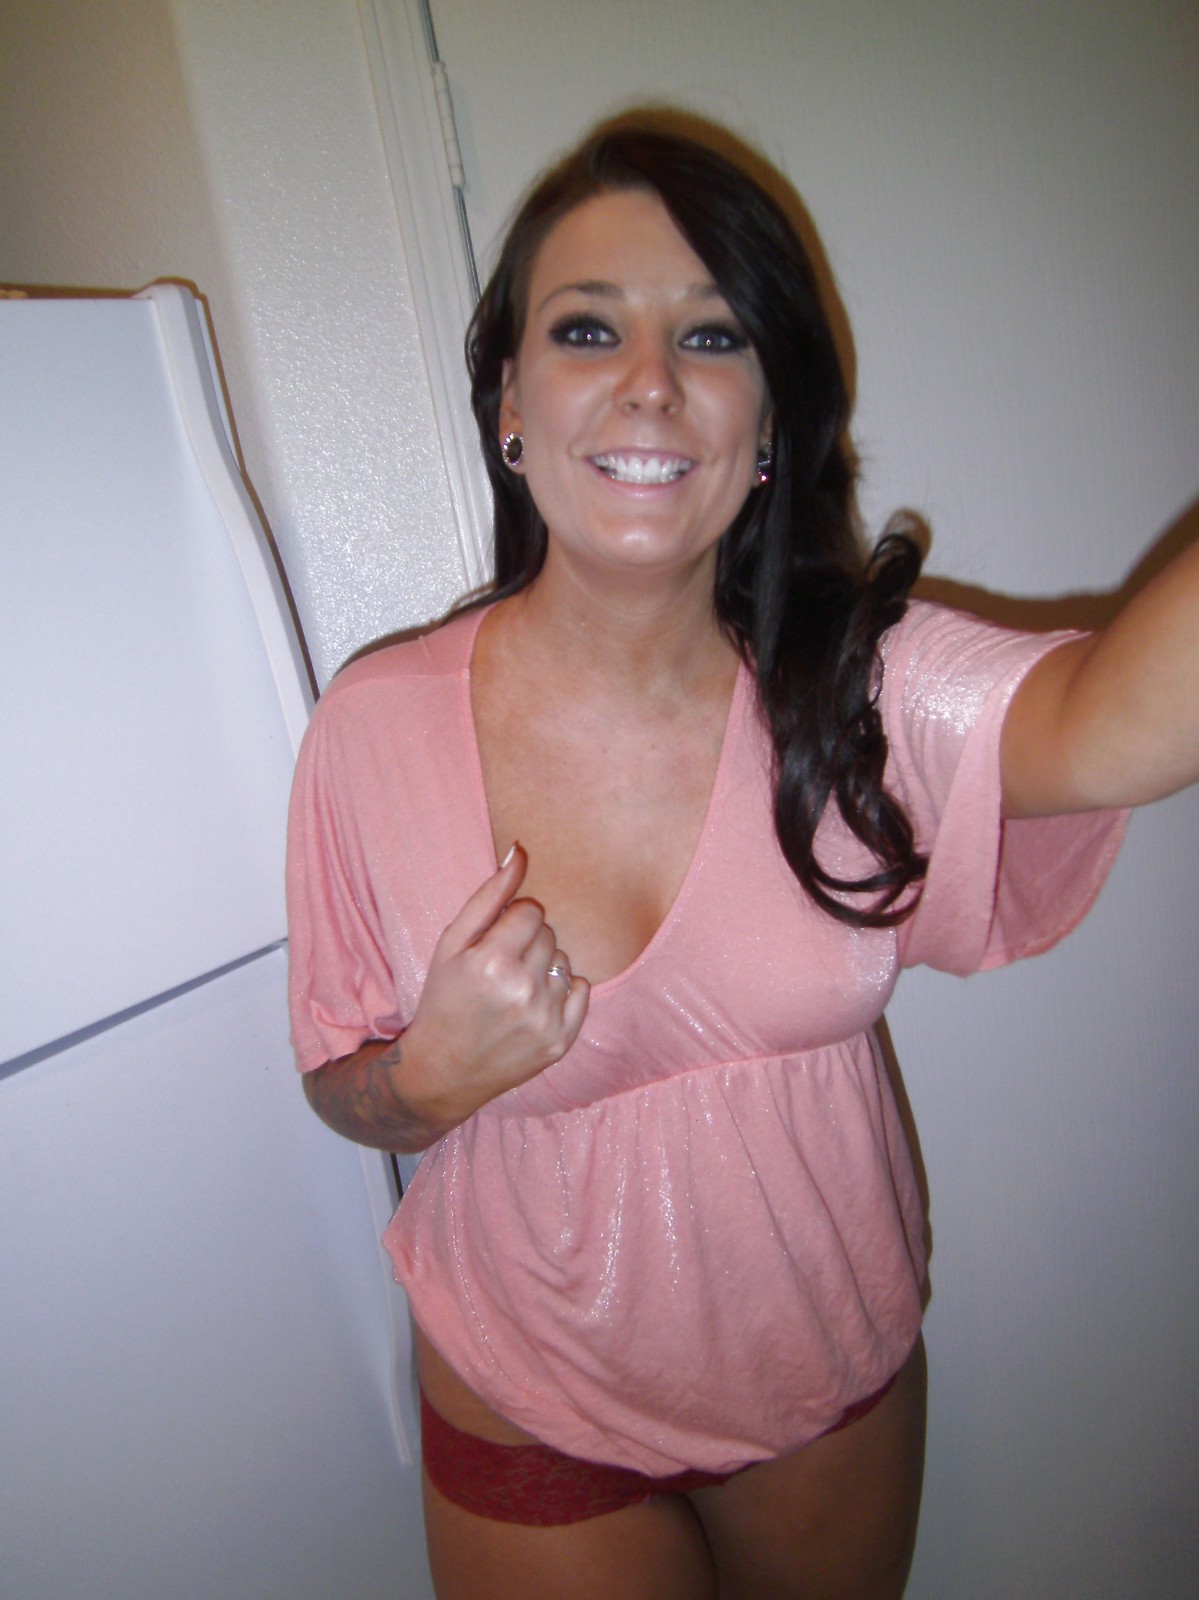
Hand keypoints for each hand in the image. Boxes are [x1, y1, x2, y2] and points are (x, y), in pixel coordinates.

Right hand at [401, 845, 589, 1127]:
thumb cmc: (444, 1000)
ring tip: (513, 991)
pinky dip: (562, 992)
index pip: (530, 910)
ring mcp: (546, 1018)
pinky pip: (581, 988)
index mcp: (492, 962)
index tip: (492, 944)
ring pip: (564, 960)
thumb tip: (520, 851)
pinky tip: (533, 1006)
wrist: (443, 1071)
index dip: (509, 923)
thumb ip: (489, 896)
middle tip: (499, 971)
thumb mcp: (452, 944)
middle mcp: (524, 990)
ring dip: (544, 969)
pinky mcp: (562, 1040)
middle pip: (548, 933)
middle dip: (526, 944)